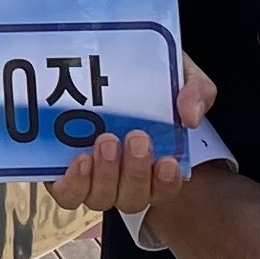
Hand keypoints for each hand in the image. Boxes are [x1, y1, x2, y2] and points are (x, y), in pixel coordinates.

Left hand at [44, 54, 220, 214]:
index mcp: (154, 164)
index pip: (163, 190)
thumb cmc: (150, 77)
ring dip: (106, 175)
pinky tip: (81, 160)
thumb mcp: (182, 76)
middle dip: (135, 173)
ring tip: (107, 141)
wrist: (105, 60)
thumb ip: (196, 91)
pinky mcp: (63, 168)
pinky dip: (74, 184)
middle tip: (137, 138)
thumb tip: (191, 116)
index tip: (168, 161)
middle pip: (132, 199)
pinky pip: (68, 193)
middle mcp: (123, 178)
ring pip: (100, 198)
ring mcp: (92, 176)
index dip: (165, 184)